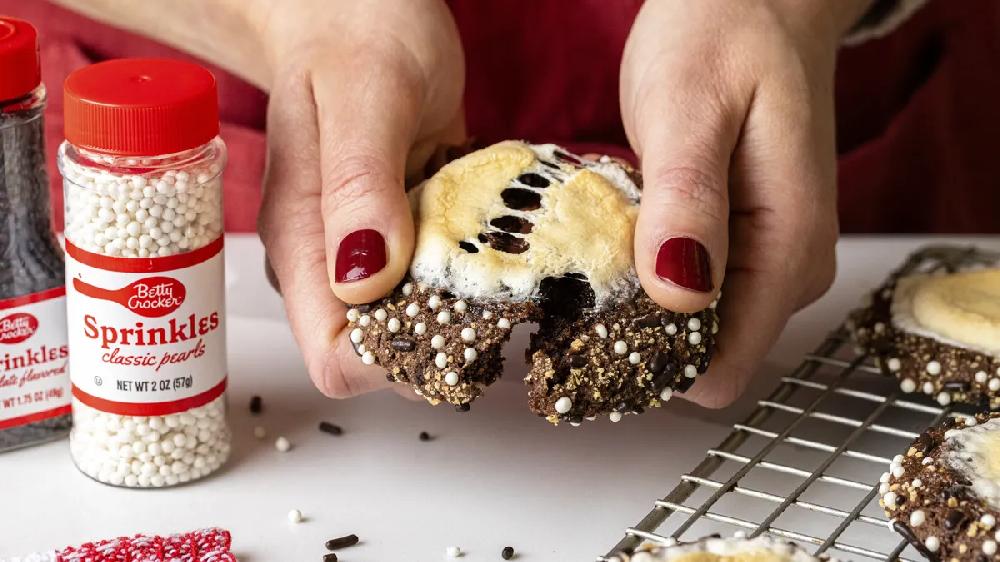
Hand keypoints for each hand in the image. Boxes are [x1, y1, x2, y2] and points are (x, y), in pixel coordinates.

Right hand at [255, 0, 464, 396]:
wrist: (357, 9)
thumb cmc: (352, 34)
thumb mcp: (365, 94)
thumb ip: (358, 184)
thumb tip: (362, 282)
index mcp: (304, 242)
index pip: (335, 358)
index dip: (395, 360)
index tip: (458, 315)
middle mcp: (331, 262)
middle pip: (385, 354)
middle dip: (448, 338)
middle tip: (501, 279)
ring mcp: (369, 254)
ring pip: (423, 324)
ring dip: (473, 306)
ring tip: (508, 252)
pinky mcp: (406, 238)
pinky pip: (447, 281)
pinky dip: (480, 271)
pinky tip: (502, 234)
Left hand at [620, 0, 871, 406]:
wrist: (752, 0)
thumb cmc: (723, 35)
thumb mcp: (690, 108)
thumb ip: (687, 201)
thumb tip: (679, 296)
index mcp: (787, 248)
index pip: (723, 368)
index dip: (650, 366)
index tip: (584, 339)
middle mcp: (786, 271)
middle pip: (703, 358)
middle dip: (633, 339)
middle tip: (575, 290)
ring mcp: (765, 261)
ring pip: (689, 329)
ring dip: (632, 309)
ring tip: (588, 262)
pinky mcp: (738, 245)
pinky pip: (686, 292)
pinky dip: (640, 279)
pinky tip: (611, 244)